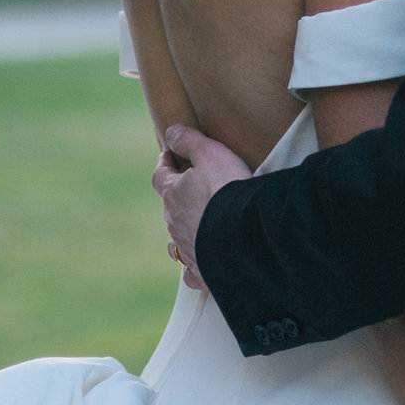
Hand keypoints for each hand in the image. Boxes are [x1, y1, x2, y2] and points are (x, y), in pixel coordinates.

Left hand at [153, 125, 252, 290]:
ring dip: (183, 231)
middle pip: (169, 207)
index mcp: (173, 194)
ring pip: (177, 240)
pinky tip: (200, 263)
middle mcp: (174, 224)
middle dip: (177, 197)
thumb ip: (188, 140)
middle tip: (191, 188)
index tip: (169, 156)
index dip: (164, 165)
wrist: (244, 236)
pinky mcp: (202, 272)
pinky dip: (194, 266)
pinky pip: (192, 271)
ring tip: (196, 225)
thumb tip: (169, 132)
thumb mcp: (210, 153)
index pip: (160, 176)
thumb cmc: (227, 190)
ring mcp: (186, 250)